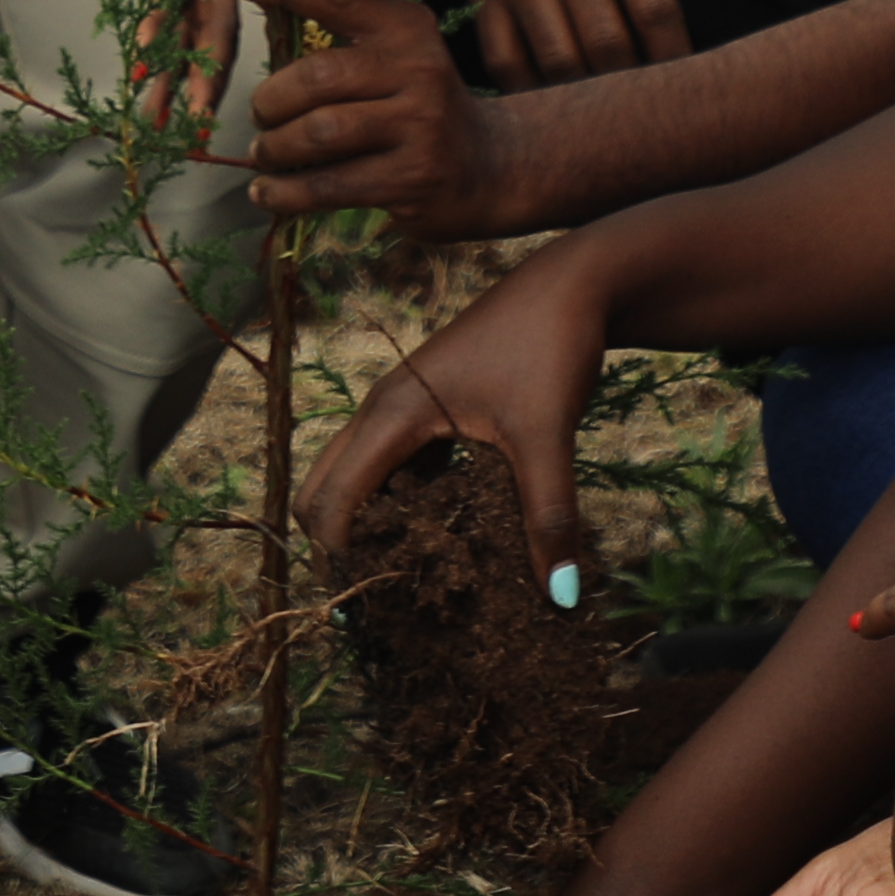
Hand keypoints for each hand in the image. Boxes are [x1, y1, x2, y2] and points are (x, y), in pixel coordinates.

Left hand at [235, 0, 551, 231]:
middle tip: (261, 119)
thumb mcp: (392, 54)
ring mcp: (418, 126)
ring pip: (318, 134)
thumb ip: (335, 28)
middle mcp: (417, 69)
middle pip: (315, 79)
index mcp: (406, 28)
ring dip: (274, 150)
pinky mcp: (411, 179)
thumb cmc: (416, 105)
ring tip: (265, 155)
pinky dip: (286, 192)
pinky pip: (328, 186)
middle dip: (270, 103)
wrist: (487, 167)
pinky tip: (270, 192)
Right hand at [291, 240, 612, 572]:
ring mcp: (402, 407)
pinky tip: (440, 538)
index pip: (332, 499)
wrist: (572, 284)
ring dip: (366, 526)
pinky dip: (398, 505)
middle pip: (322, 487)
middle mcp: (382, 409)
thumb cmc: (549, 346)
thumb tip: (558, 595)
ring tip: (405, 582)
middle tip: (375, 604)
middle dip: (334, 546)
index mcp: (392, 412)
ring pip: (355, 477)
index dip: (337, 558)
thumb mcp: (547, 433)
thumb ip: (548, 514)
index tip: (365, 612)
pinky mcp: (428, 409)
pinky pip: (391, 467)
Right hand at [458, 0, 691, 87]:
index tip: (675, 87)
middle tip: (631, 102)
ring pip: (559, 61)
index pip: (655, 11)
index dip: (671, 60)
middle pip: (607, 43)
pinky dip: (527, 90)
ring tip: (592, 105)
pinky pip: (505, 62)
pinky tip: (544, 92)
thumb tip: (671, 61)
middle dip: (625, 84)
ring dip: (579, 94)